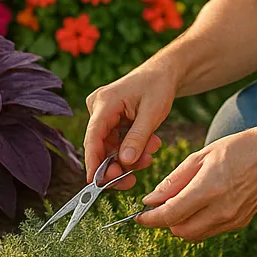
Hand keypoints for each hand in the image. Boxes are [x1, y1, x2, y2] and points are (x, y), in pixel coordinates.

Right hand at [83, 59, 175, 190]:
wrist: (163, 73)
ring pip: (110, 148)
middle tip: (138, 174)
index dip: (93, 163)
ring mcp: (102, 115)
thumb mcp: (152, 113)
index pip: (93, 138)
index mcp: (104, 102)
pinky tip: (149, 143)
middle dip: (120, 163)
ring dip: (130, 156)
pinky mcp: (109, 120)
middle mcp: (97, 108)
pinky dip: (132, 148)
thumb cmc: (158, 86)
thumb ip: (138, 138)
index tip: (96, 184)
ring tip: (153, 149)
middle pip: (100, 147)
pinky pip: (116, 143)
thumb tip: (124, 162)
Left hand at [136, 127, 256, 241]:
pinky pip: (210, 231)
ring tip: (180, 202)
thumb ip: (173, 181)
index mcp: (208, 189)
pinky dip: (198, 223)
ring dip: (181, 224)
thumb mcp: (200, 157)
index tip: (139, 216)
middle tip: (161, 205)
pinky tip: (200, 204)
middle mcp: (221, 209)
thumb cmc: (236, 149)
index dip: (151, 218)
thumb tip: (151, 200)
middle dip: (165, 221)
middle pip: (180, 231)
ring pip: (195, 235)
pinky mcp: (240, 223)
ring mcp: (233, 219)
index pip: (170, 215)